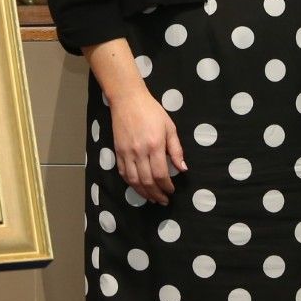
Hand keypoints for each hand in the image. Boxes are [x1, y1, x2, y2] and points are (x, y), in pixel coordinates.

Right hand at [108, 90, 186, 205]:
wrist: (128, 100)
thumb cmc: (152, 112)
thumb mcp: (170, 127)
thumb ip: (176, 150)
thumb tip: (183, 169)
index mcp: (155, 145)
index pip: (160, 174)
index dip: (166, 186)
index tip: (172, 191)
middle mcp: (139, 152)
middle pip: (147, 181)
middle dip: (156, 194)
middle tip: (163, 200)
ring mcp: (126, 153)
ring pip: (133, 181)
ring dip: (143, 193)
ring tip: (152, 199)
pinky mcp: (117, 151)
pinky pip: (123, 173)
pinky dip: (131, 183)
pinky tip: (138, 187)